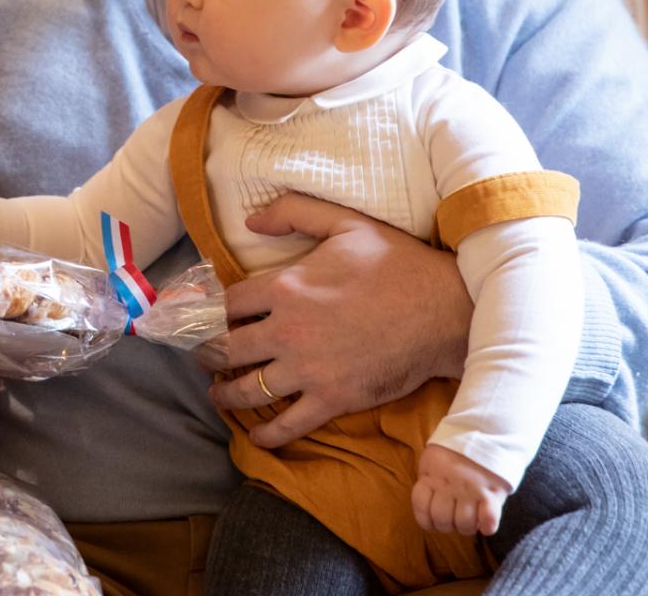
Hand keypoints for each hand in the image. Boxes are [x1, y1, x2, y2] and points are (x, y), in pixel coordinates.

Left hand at [208, 192, 471, 449]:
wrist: (444, 311)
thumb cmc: (396, 264)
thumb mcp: (345, 223)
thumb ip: (293, 212)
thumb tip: (250, 220)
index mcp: (285, 287)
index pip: (228, 303)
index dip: (212, 310)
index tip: (205, 317)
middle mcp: (287, 331)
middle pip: (228, 348)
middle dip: (208, 355)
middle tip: (202, 358)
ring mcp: (308, 370)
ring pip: (248, 389)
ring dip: (225, 394)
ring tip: (216, 393)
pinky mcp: (332, 399)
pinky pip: (288, 423)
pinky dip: (267, 433)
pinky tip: (256, 436)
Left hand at [413, 444, 509, 535]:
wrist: (484, 431)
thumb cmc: (455, 451)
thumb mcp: (432, 461)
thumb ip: (429, 481)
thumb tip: (427, 509)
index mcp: (431, 475)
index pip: (420, 506)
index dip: (425, 520)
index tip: (432, 523)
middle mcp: (448, 485)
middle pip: (442, 519)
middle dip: (447, 526)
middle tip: (454, 521)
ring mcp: (470, 490)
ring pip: (464, 524)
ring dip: (467, 528)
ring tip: (471, 521)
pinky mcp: (491, 493)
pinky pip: (488, 520)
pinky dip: (487, 527)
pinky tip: (485, 524)